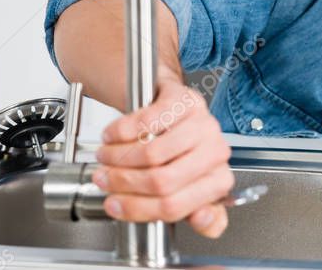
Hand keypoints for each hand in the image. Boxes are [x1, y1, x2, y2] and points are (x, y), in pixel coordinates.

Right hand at [92, 81, 233, 237]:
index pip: (174, 206)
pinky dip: (120, 132)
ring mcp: (202, 123)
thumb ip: (201, 216)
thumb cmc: (182, 154)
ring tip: (105, 158)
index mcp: (219, 181)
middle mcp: (216, 151)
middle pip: (160, 181)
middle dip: (122, 184)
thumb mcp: (190, 189)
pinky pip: (145, 122)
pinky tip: (112, 137)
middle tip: (103, 180)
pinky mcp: (184, 100)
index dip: (136, 209)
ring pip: (151, 153)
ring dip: (117, 158)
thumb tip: (203, 220)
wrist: (176, 110)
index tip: (114, 206)